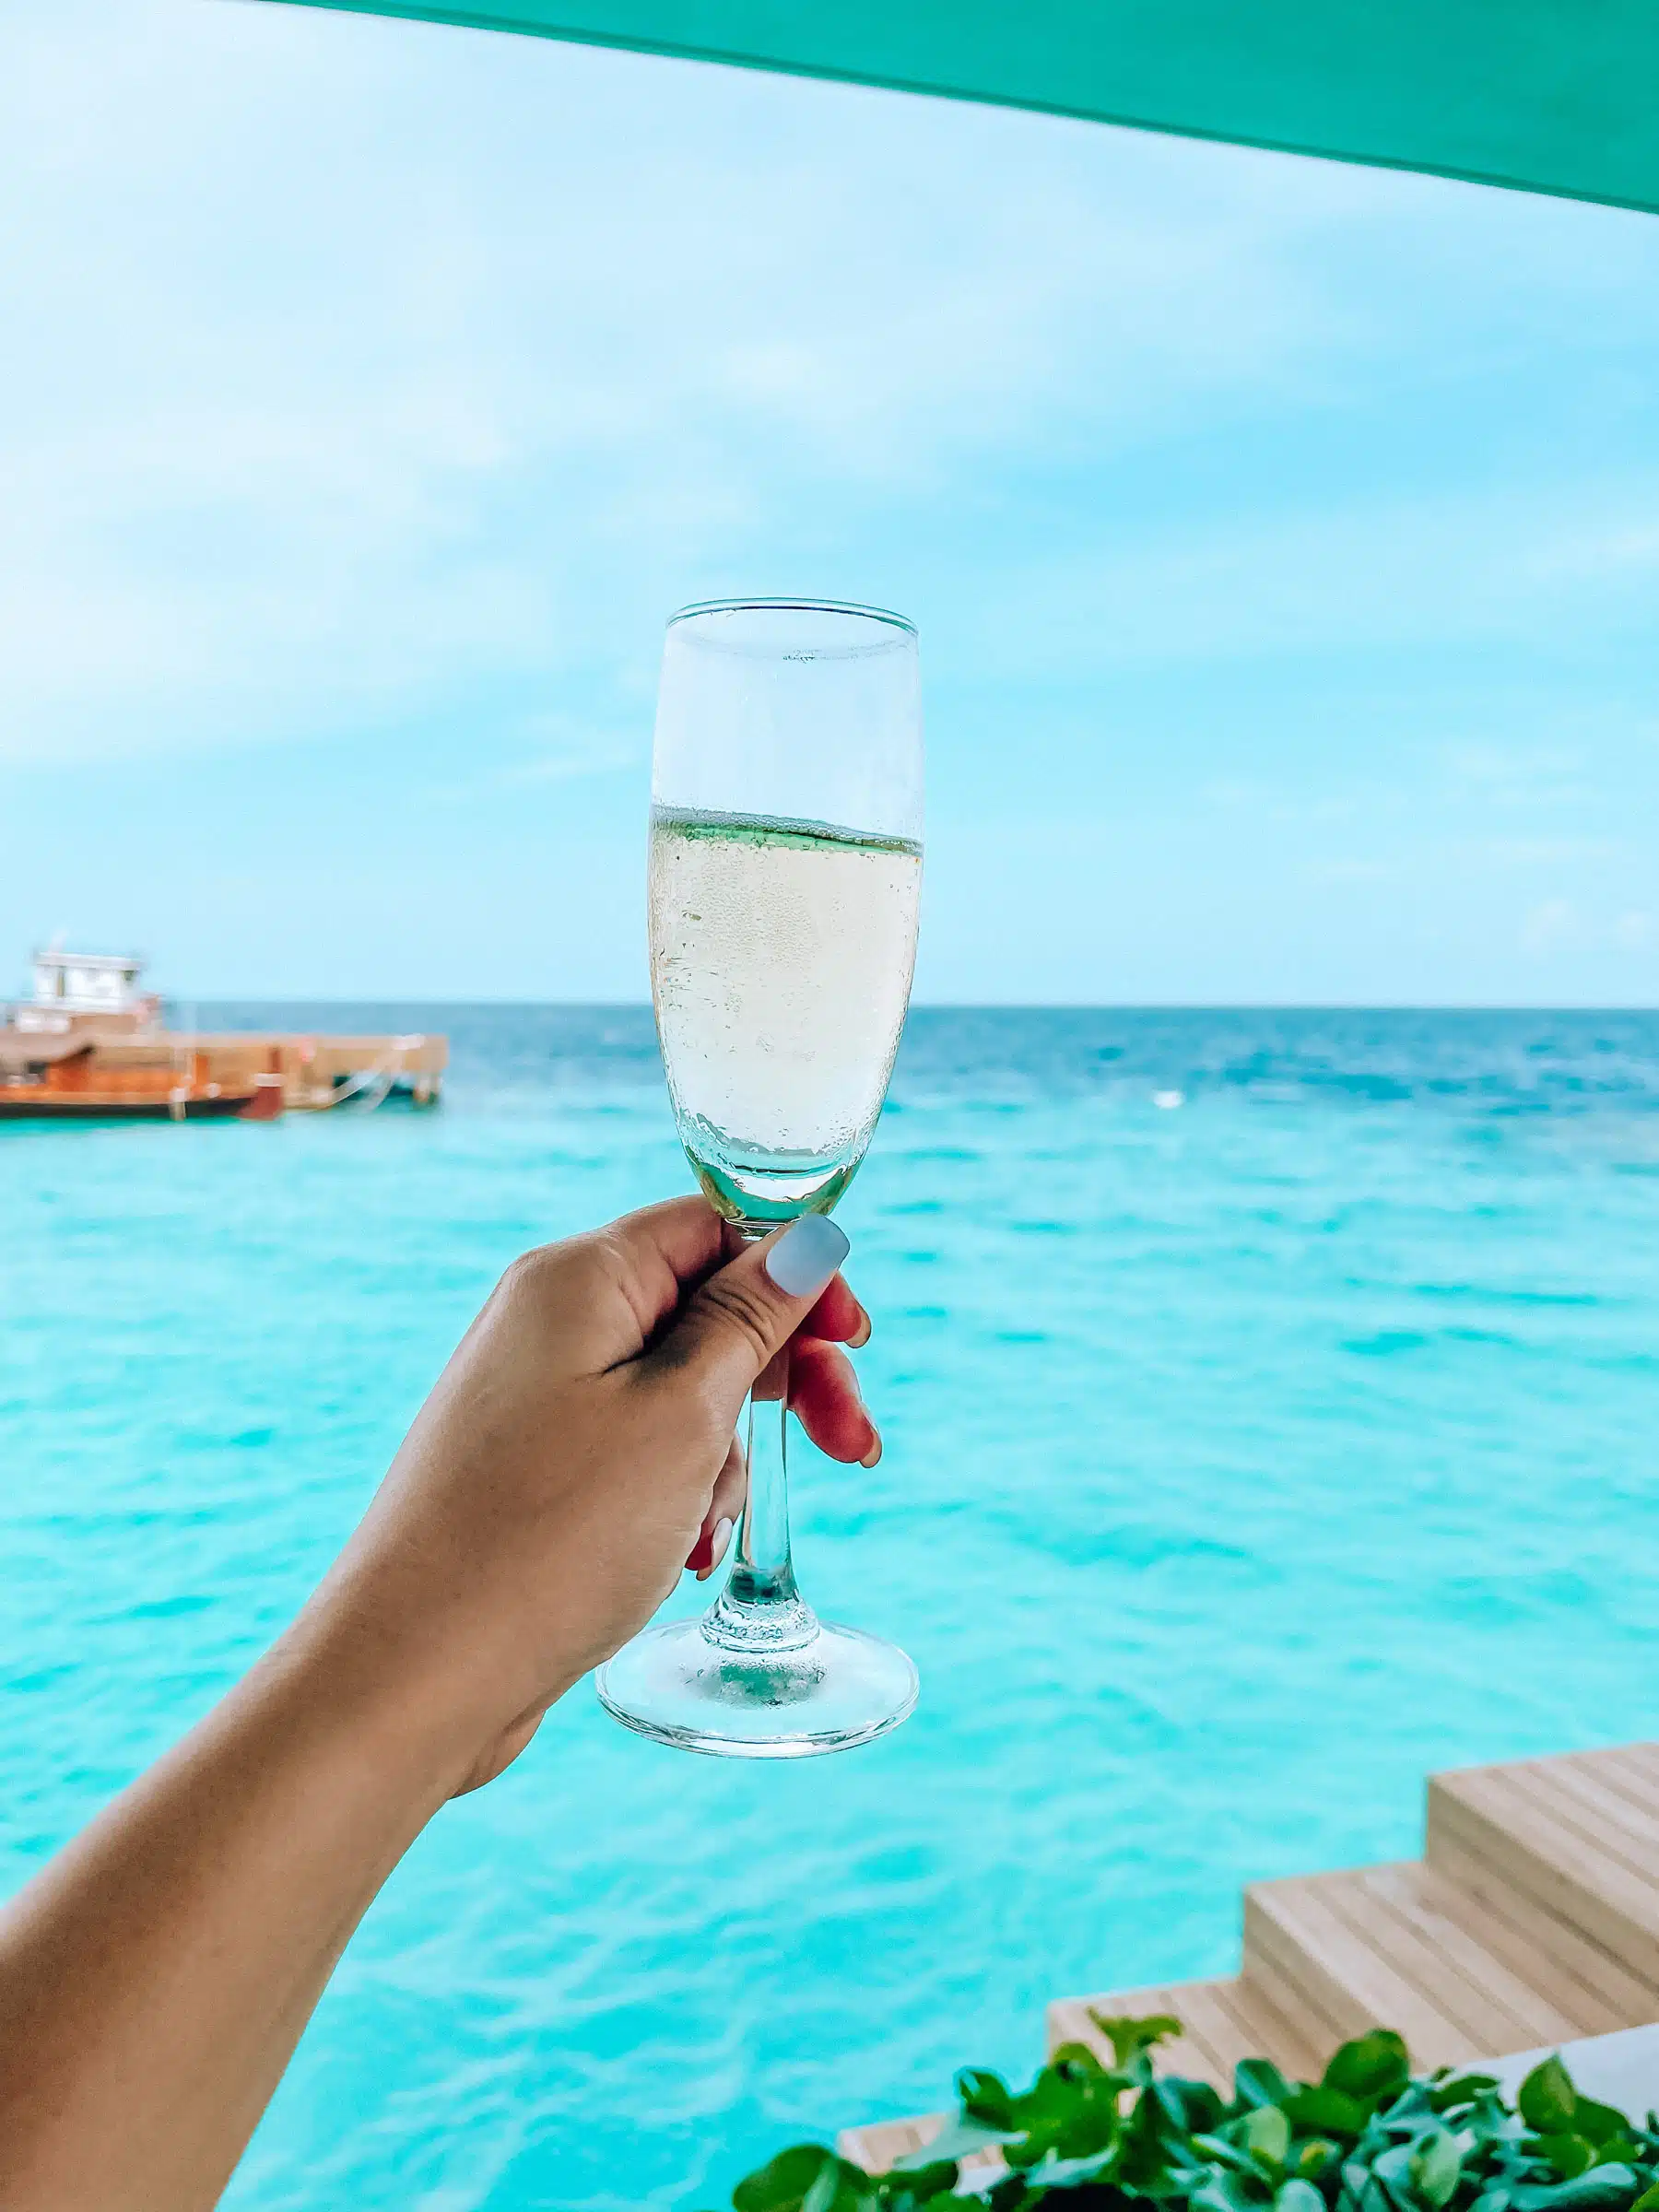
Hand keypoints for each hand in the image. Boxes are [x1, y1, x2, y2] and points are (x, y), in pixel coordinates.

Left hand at [300, 1199, 876, 1794]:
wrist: (413, 1674)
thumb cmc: (548, 1539)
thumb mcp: (682, 1416)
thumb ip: (750, 1318)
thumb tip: (810, 1236)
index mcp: (580, 1276)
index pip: (717, 1226)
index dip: (798, 1277)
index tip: (857, 1345)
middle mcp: (549, 1320)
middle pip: (707, 1309)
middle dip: (785, 1378)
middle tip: (850, 1448)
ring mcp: (534, 1396)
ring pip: (680, 1393)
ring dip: (726, 1456)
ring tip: (710, 1530)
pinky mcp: (530, 1468)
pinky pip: (635, 1452)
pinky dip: (676, 1495)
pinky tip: (679, 1557)